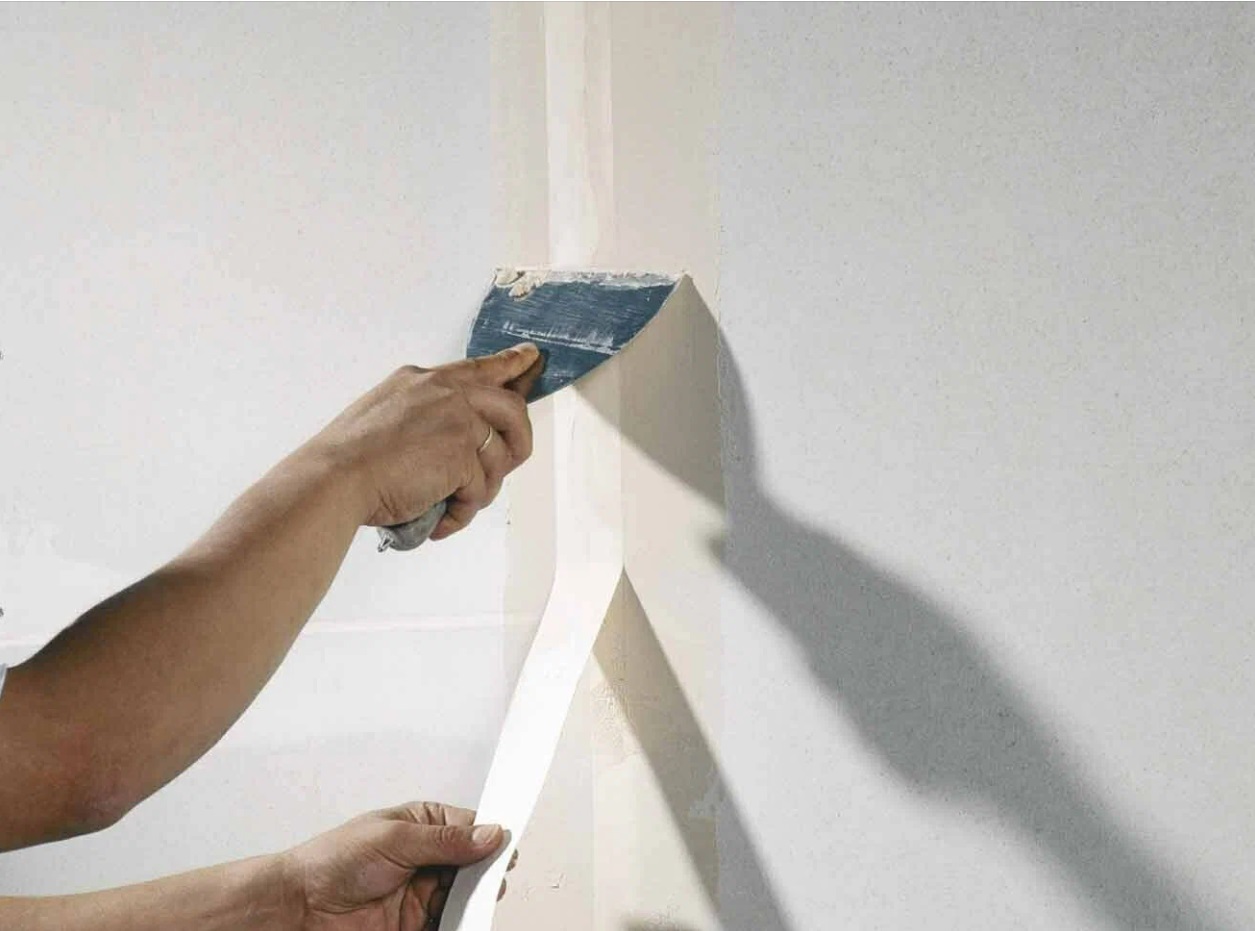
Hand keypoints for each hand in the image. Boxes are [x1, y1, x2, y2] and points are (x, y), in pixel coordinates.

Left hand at [281, 801, 513, 930]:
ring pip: (466, 896)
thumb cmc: (333, 860)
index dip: (490, 836)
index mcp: (423, 824)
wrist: (299, 907)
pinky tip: (460, 920)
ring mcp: (423, 891)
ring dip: (473, 900)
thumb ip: (445, 841)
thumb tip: (489, 834)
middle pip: (474, 863)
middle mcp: (427, 856)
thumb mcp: (395, 839)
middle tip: (493, 879)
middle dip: (485, 872)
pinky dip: (459, 923)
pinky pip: (450, 922)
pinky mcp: (417, 923)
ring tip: (474, 902)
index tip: (506, 847)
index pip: (470, 826)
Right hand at [310, 344, 542, 538]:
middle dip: (518, 442)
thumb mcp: (385, 414)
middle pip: (512, 409)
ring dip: (479, 489)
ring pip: (499, 457)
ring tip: (452, 505)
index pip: (479, 367)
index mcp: (424, 380)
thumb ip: (424, 415)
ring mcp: (458, 420)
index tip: (530, 357)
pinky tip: (441, 520)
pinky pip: (480, 489)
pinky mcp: (463, 454)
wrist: (335, 478)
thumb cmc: (349, 459)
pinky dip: (462, 512)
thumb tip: (454, 442)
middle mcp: (446, 393)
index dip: (510, 365)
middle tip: (508, 465)